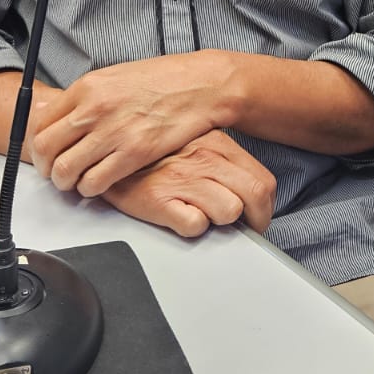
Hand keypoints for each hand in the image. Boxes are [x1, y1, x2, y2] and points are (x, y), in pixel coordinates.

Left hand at [30, 52, 235, 196]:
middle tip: (55, 172)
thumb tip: (54, 115)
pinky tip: (98, 184)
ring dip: (66, 182)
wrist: (199, 85)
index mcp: (87, 87)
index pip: (41, 122)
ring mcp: (113, 132)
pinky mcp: (134, 153)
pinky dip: (90, 189)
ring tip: (76, 182)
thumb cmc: (161, 80)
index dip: (38, 144)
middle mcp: (94, 109)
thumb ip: (83, 98)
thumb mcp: (113, 77)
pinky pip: (95, 182)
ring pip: (66, 170)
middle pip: (46, 148)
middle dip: (46, 167)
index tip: (45, 153)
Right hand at [100, 131, 275, 236]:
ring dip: (221, 222)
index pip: (263, 181)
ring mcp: (183, 179)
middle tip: (245, 230)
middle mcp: (205, 160)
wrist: (107, 147)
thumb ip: (223, 161)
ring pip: (229, 210)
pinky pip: (194, 224)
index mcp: (218, 145)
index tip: (258, 217)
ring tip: (205, 216)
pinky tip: (182, 218)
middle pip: (255, 196)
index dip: (266, 207)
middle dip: (255, 221)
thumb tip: (248, 189)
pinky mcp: (159, 199)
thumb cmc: (155, 150)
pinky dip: (192, 227)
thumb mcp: (197, 142)